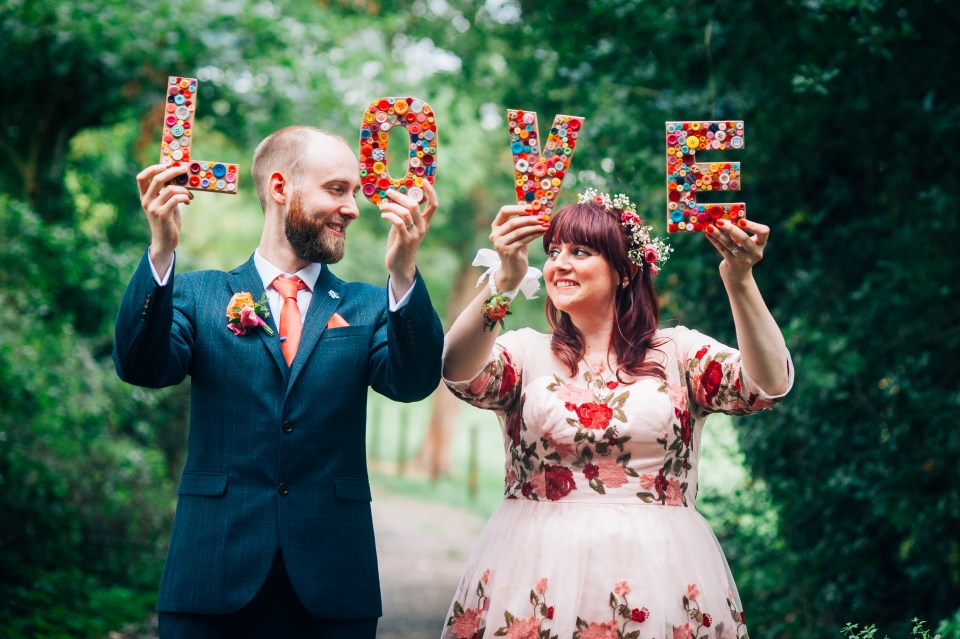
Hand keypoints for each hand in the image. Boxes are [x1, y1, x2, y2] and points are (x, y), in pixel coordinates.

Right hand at [136, 163, 193, 273]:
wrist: (164, 242)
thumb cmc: (167, 222)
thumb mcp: (165, 204)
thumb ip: (167, 192)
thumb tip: (179, 176)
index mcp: (145, 197)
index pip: (141, 177)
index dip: (152, 168)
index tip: (166, 165)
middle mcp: (146, 201)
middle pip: (157, 178)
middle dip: (173, 171)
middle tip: (185, 169)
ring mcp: (153, 208)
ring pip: (171, 189)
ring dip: (184, 190)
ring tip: (190, 195)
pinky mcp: (162, 215)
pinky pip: (176, 199)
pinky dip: (185, 197)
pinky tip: (188, 201)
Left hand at [381, 180, 437, 295]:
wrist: (400, 265)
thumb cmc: (400, 244)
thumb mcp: (403, 227)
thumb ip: (402, 214)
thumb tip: (394, 198)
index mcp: (424, 223)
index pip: (433, 205)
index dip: (430, 192)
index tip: (423, 181)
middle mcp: (422, 227)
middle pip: (414, 205)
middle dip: (399, 196)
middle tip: (388, 192)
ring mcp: (414, 234)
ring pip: (404, 212)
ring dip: (390, 206)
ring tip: (382, 207)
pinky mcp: (404, 240)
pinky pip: (398, 222)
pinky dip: (389, 216)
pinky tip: (383, 216)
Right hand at [489, 205, 547, 290]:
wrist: (512, 271)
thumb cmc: (516, 250)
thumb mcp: (516, 234)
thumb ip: (521, 223)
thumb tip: (535, 209)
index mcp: (495, 227)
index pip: (504, 211)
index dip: (518, 208)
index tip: (531, 208)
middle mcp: (495, 235)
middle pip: (514, 222)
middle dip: (530, 219)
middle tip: (543, 218)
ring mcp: (500, 244)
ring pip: (520, 231)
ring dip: (535, 227)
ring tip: (546, 225)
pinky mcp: (509, 252)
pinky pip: (524, 240)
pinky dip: (535, 235)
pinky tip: (543, 232)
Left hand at [705, 218, 768, 280]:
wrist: (738, 274)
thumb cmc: (742, 251)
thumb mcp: (746, 242)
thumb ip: (740, 230)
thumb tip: (725, 217)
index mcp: (761, 243)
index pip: (763, 232)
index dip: (753, 226)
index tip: (740, 221)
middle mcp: (754, 252)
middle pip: (744, 239)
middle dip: (731, 229)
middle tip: (719, 221)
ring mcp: (743, 259)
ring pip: (729, 244)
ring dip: (718, 234)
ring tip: (709, 227)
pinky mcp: (731, 263)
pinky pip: (722, 249)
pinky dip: (714, 240)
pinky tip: (708, 233)